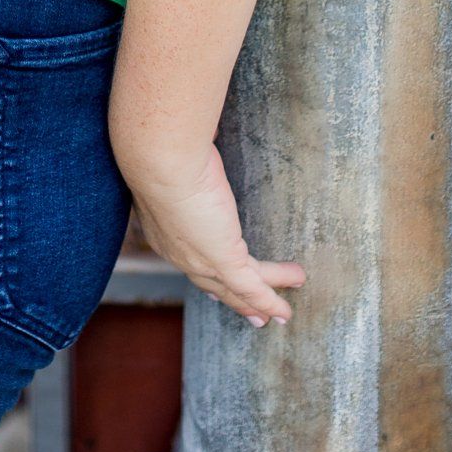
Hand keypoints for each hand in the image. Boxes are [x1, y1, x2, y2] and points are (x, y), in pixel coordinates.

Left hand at [122, 141, 305, 325]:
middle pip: (213, 285)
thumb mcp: (181, 157)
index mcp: (165, 231)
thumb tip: (207, 135)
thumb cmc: (166, 146)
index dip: (207, 275)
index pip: (190, 259)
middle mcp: (179, 253)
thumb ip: (197, 157)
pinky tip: (286, 309)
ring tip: (291, 296)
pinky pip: (252, 287)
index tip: (216, 286)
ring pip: (239, 287)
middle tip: (255, 315)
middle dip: (234, 300)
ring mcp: (201, 260)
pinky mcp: (223, 259)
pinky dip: (270, 300)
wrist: (161, 158)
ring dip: (266, 295)